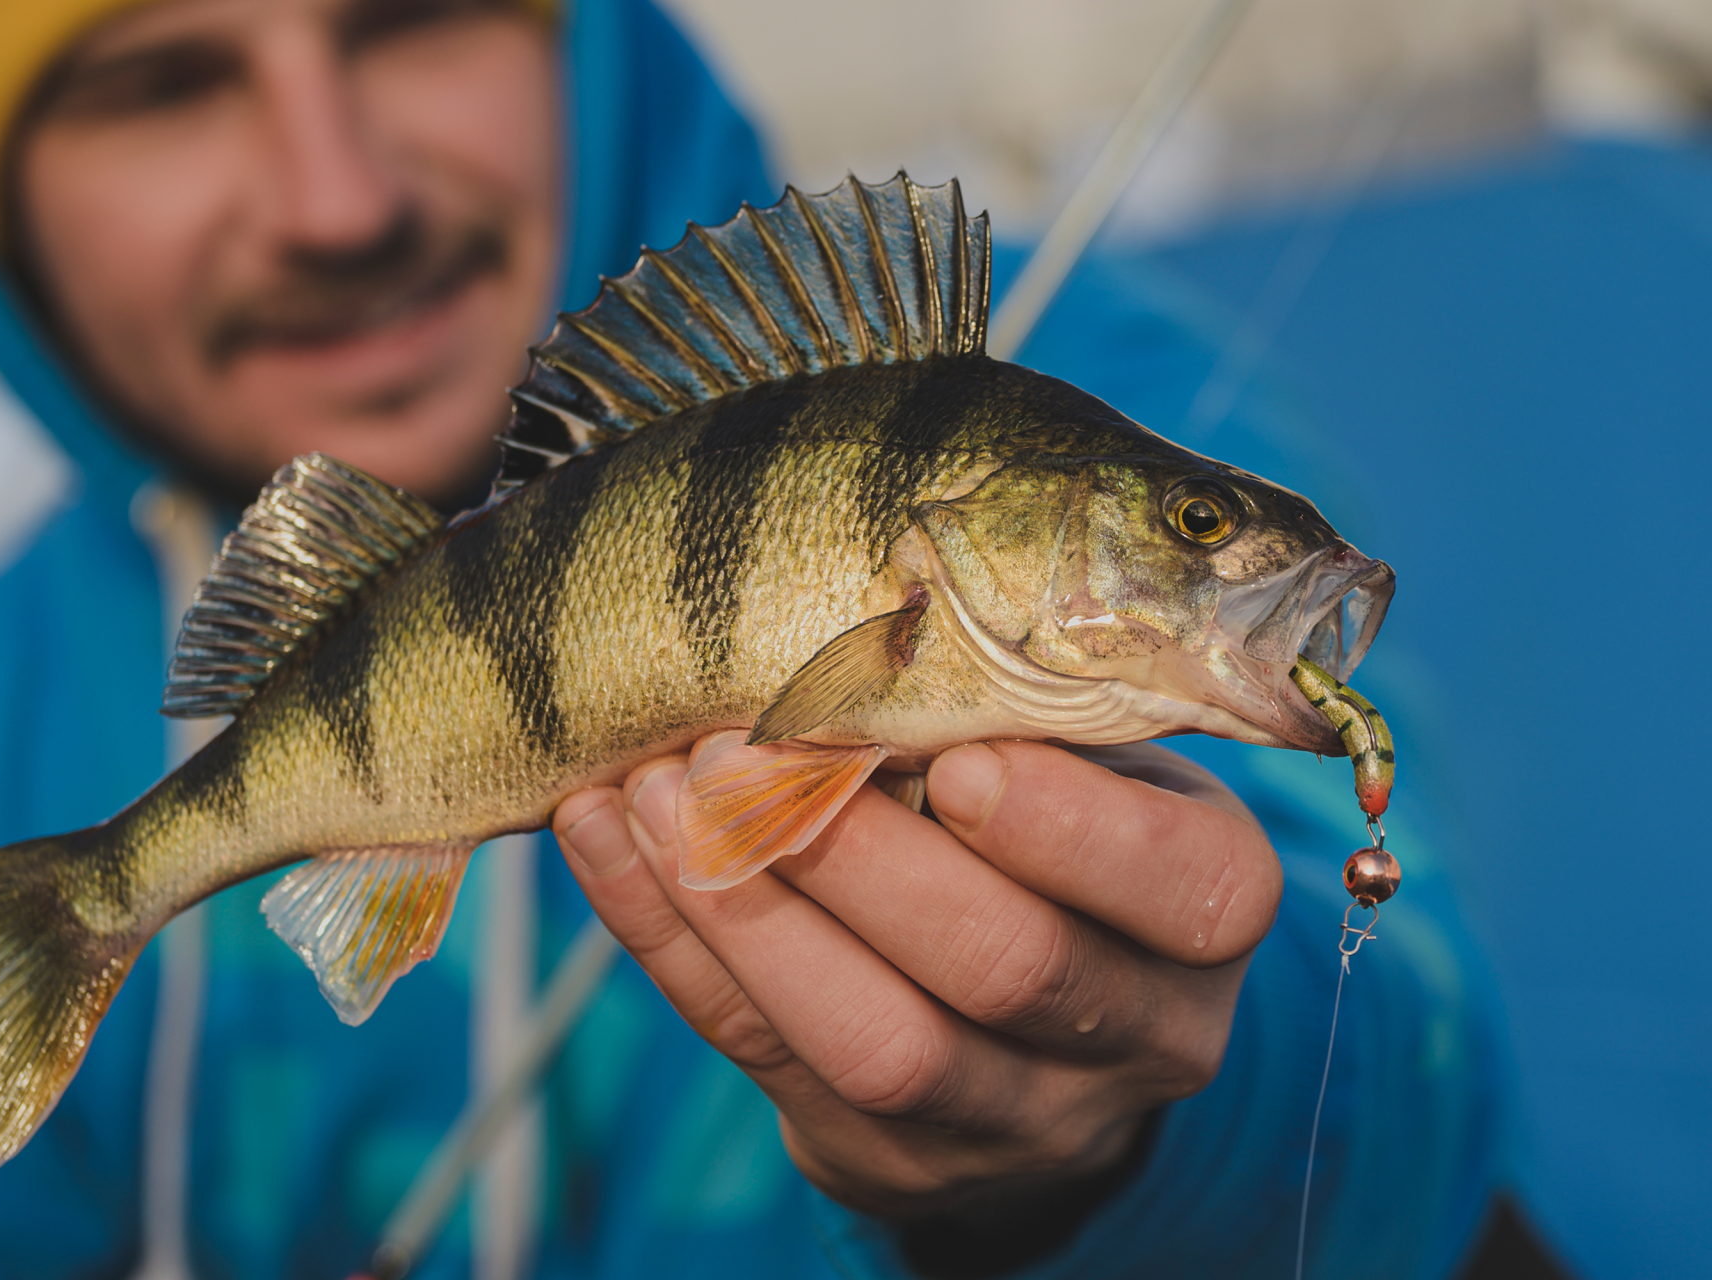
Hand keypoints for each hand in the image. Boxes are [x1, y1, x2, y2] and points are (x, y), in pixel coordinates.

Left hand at [552, 739, 1279, 1246]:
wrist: (1043, 1028)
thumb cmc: (1063, 832)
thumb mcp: (1095, 763)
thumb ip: (1034, 712)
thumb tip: (877, 610)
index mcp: (1206, 924)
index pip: (1181, 892)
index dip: (1068, 828)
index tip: (959, 753)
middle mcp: (1134, 1043)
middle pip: (1004, 968)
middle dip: (861, 853)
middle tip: (746, 748)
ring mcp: (1008, 1122)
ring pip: (875, 1042)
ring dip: (750, 908)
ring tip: (661, 792)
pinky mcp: (886, 1157)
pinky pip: (764, 1055)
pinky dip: (670, 942)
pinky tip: (608, 835)